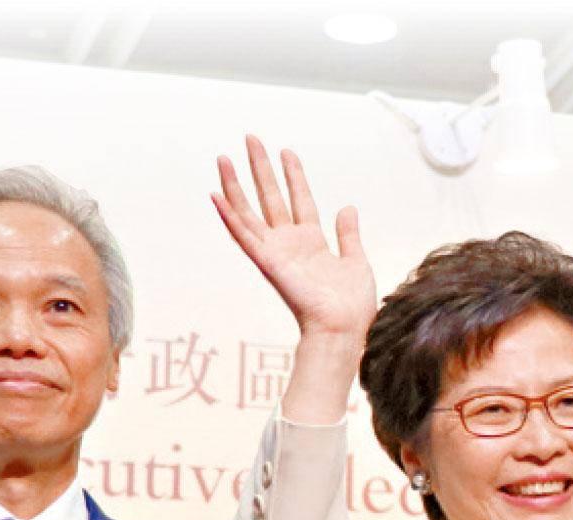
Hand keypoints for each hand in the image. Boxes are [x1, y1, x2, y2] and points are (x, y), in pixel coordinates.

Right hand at [212, 135, 376, 341]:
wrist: (344, 328)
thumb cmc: (351, 305)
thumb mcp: (356, 260)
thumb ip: (348, 234)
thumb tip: (347, 207)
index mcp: (312, 242)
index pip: (300, 199)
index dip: (293, 175)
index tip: (286, 151)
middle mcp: (289, 244)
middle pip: (271, 197)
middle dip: (261, 167)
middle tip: (251, 138)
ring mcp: (276, 252)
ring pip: (250, 211)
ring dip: (236, 184)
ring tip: (224, 158)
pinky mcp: (267, 262)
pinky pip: (244, 235)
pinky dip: (229, 216)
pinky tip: (216, 196)